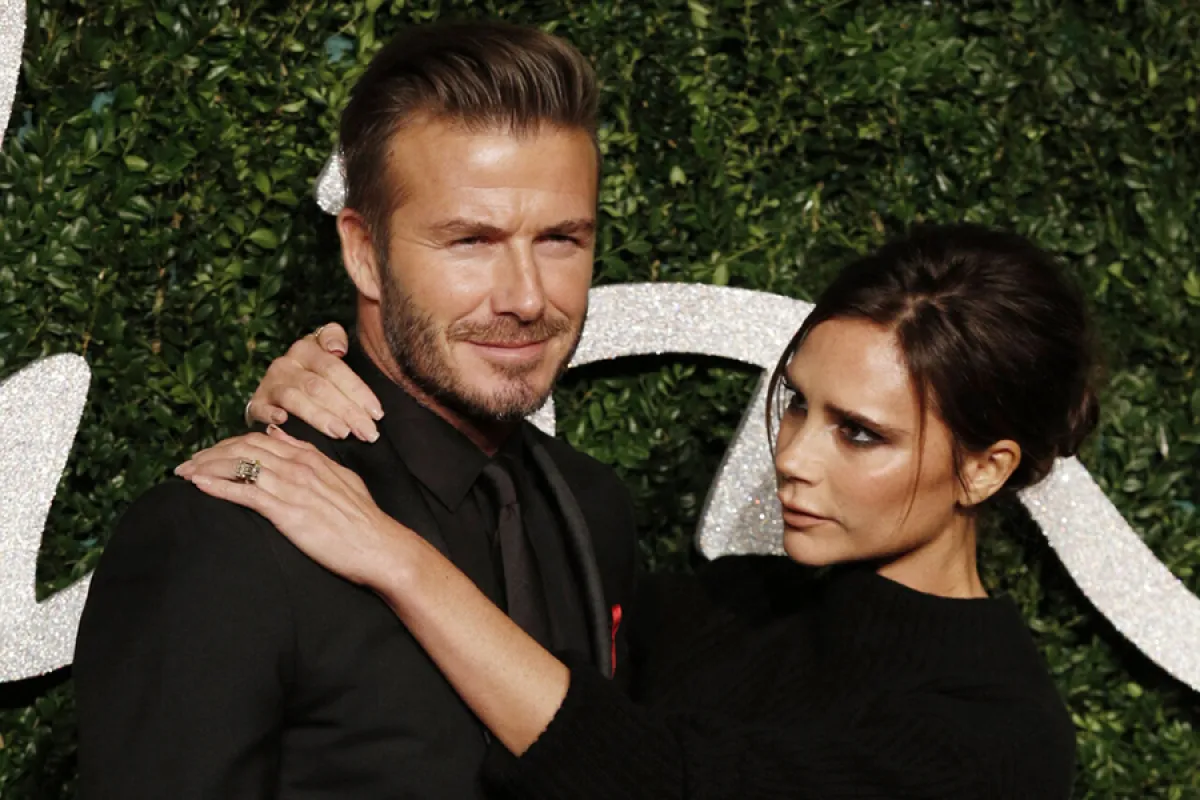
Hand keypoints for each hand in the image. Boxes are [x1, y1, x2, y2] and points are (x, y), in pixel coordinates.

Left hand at [175, 425, 407, 587]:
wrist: (378, 546)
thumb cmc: (362, 519)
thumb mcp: (340, 476)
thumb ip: (309, 454)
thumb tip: (280, 435)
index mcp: (311, 457)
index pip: (260, 440)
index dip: (229, 445)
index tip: (207, 454)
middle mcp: (298, 466)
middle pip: (243, 450)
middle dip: (210, 454)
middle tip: (185, 464)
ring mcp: (292, 488)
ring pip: (240, 467)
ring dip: (206, 468)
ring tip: (183, 473)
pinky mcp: (287, 512)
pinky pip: (246, 494)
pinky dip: (219, 487)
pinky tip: (199, 486)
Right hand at [246, 322, 383, 441]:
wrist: (275, 388)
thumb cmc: (313, 373)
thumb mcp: (326, 352)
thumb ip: (334, 338)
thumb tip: (338, 348)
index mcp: (307, 349)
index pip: (335, 369)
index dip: (358, 391)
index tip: (378, 413)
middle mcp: (286, 364)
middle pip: (319, 387)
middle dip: (347, 411)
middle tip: (368, 432)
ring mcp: (270, 383)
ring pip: (295, 399)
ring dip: (320, 417)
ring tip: (342, 433)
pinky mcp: (256, 403)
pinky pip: (261, 408)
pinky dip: (270, 414)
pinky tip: (284, 422)